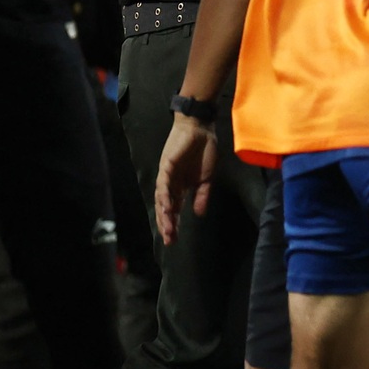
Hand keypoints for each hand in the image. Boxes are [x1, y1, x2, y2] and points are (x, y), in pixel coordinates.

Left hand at [154, 115, 218, 245]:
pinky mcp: (166, 166)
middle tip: (170, 240)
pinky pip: (163, 184)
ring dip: (164, 214)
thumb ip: (202, 195)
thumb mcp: (207, 178)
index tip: (174, 239)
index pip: (175, 209)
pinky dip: (165, 196)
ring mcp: (167, 175)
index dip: (174, 223)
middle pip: (166, 207)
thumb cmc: (204, 150)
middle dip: (167, 224)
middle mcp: (170, 183)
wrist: (201, 128)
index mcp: (181, 187)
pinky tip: (167, 208)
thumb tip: (199, 214)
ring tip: (168, 229)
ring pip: (162, 199)